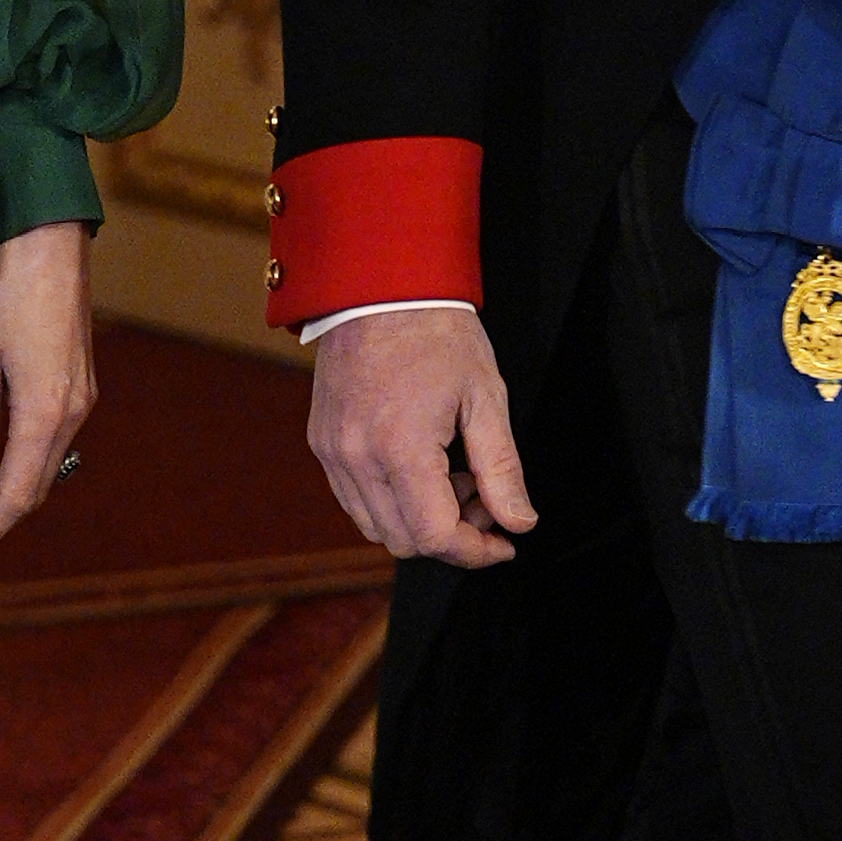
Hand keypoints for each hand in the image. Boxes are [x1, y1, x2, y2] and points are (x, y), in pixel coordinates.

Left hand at [0, 222, 96, 567]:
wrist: (49, 247)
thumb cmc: (8, 296)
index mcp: (44, 414)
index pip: (15, 494)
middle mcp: (70, 415)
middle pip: (32, 488)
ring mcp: (78, 402)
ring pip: (41, 468)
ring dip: (2, 491)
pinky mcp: (77, 387)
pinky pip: (47, 444)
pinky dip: (17, 464)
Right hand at [308, 303, 535, 566]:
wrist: (378, 287)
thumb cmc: (436, 333)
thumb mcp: (486, 398)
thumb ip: (502, 469)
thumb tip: (519, 523)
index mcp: (401, 448)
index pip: (436, 536)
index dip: (476, 552)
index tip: (504, 544)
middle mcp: (357, 458)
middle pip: (404, 542)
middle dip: (452, 536)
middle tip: (485, 501)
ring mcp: (333, 453)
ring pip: (376, 527)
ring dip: (419, 522)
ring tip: (453, 478)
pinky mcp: (322, 444)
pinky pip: (355, 500)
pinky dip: (391, 502)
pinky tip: (420, 467)